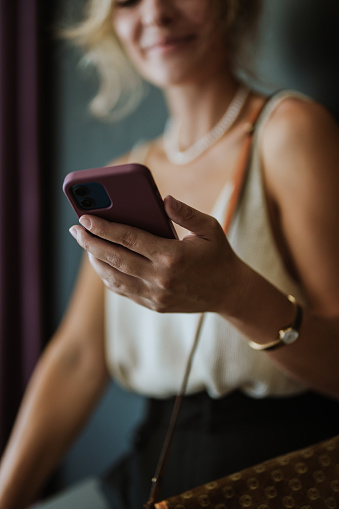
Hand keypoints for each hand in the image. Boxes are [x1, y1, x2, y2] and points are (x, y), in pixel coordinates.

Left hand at [69, 196, 241, 313]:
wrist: (229, 293)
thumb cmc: (218, 255)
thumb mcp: (210, 228)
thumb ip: (186, 213)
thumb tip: (163, 199)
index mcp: (172, 256)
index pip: (129, 239)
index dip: (104, 227)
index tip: (84, 217)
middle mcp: (160, 278)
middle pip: (115, 259)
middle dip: (91, 242)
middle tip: (75, 229)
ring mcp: (155, 295)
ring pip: (114, 278)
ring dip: (96, 261)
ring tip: (86, 244)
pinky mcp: (153, 305)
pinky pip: (123, 291)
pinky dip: (108, 276)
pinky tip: (102, 263)